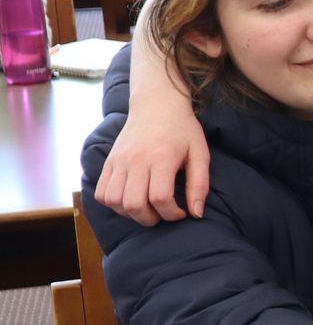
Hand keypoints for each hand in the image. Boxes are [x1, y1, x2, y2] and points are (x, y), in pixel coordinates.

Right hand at [95, 102, 209, 224]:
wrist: (157, 105)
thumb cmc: (183, 130)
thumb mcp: (200, 153)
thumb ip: (199, 184)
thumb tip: (197, 214)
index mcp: (162, 158)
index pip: (159, 198)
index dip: (171, 214)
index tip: (181, 213)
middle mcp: (136, 160)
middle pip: (133, 204)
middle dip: (150, 218)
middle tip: (162, 214)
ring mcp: (119, 161)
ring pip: (114, 201)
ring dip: (129, 213)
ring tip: (146, 208)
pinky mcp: (108, 162)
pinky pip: (101, 193)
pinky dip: (113, 204)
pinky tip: (130, 199)